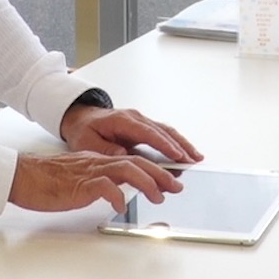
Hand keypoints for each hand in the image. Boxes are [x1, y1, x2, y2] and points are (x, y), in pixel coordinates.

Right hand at [8, 151, 183, 213]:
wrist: (22, 176)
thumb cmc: (45, 180)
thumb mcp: (78, 180)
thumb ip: (97, 182)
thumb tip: (115, 192)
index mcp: (98, 161)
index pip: (133, 160)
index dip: (154, 170)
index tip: (169, 182)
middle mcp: (98, 162)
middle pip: (136, 162)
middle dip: (160, 174)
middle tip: (177, 186)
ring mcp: (89, 172)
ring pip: (126, 169)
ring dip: (147, 182)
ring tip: (158, 196)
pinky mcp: (79, 184)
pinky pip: (104, 186)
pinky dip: (117, 195)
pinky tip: (122, 206)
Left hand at [59, 104, 202, 165]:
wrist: (83, 118)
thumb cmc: (85, 130)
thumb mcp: (88, 142)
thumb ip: (106, 149)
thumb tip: (124, 155)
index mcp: (123, 121)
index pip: (147, 133)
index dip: (163, 144)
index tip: (176, 155)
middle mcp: (136, 119)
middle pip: (163, 131)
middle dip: (180, 146)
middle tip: (193, 160)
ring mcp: (142, 122)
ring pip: (167, 132)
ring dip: (182, 145)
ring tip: (196, 158)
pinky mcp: (144, 129)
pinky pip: (164, 135)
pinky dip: (177, 144)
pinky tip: (186, 154)